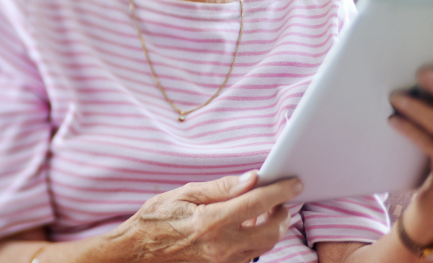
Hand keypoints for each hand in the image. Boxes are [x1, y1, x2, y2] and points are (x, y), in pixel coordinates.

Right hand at [101, 170, 301, 262]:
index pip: (258, 202)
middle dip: (283, 212)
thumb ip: (222, 187)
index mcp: (213, 221)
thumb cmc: (157, 219)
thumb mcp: (186, 194)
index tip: (295, 181)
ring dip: (273, 226)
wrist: (137, 254)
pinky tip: (250, 223)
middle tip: (281, 196)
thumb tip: (252, 178)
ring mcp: (224, 262)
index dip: (280, 190)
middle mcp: (223, 246)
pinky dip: (258, 238)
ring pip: (265, 246)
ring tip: (268, 207)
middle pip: (272, 231)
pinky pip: (250, 255)